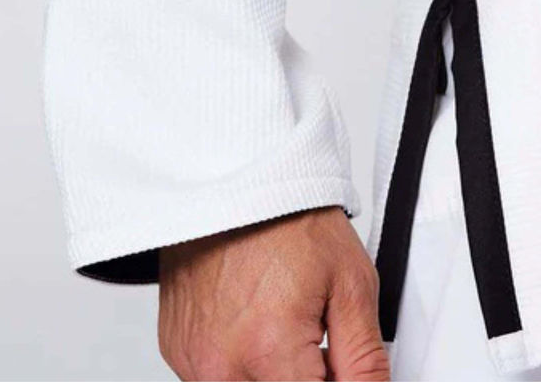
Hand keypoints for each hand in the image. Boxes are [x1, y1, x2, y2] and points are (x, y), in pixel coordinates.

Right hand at [158, 206, 389, 380]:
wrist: (238, 178)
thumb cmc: (292, 219)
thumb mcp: (352, 286)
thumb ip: (364, 362)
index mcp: (270, 351)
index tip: (339, 363)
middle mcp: (221, 366)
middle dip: (304, 377)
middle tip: (314, 335)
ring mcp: (192, 361)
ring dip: (272, 372)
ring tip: (282, 320)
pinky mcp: (176, 349)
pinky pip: (215, 377)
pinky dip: (241, 360)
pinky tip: (254, 318)